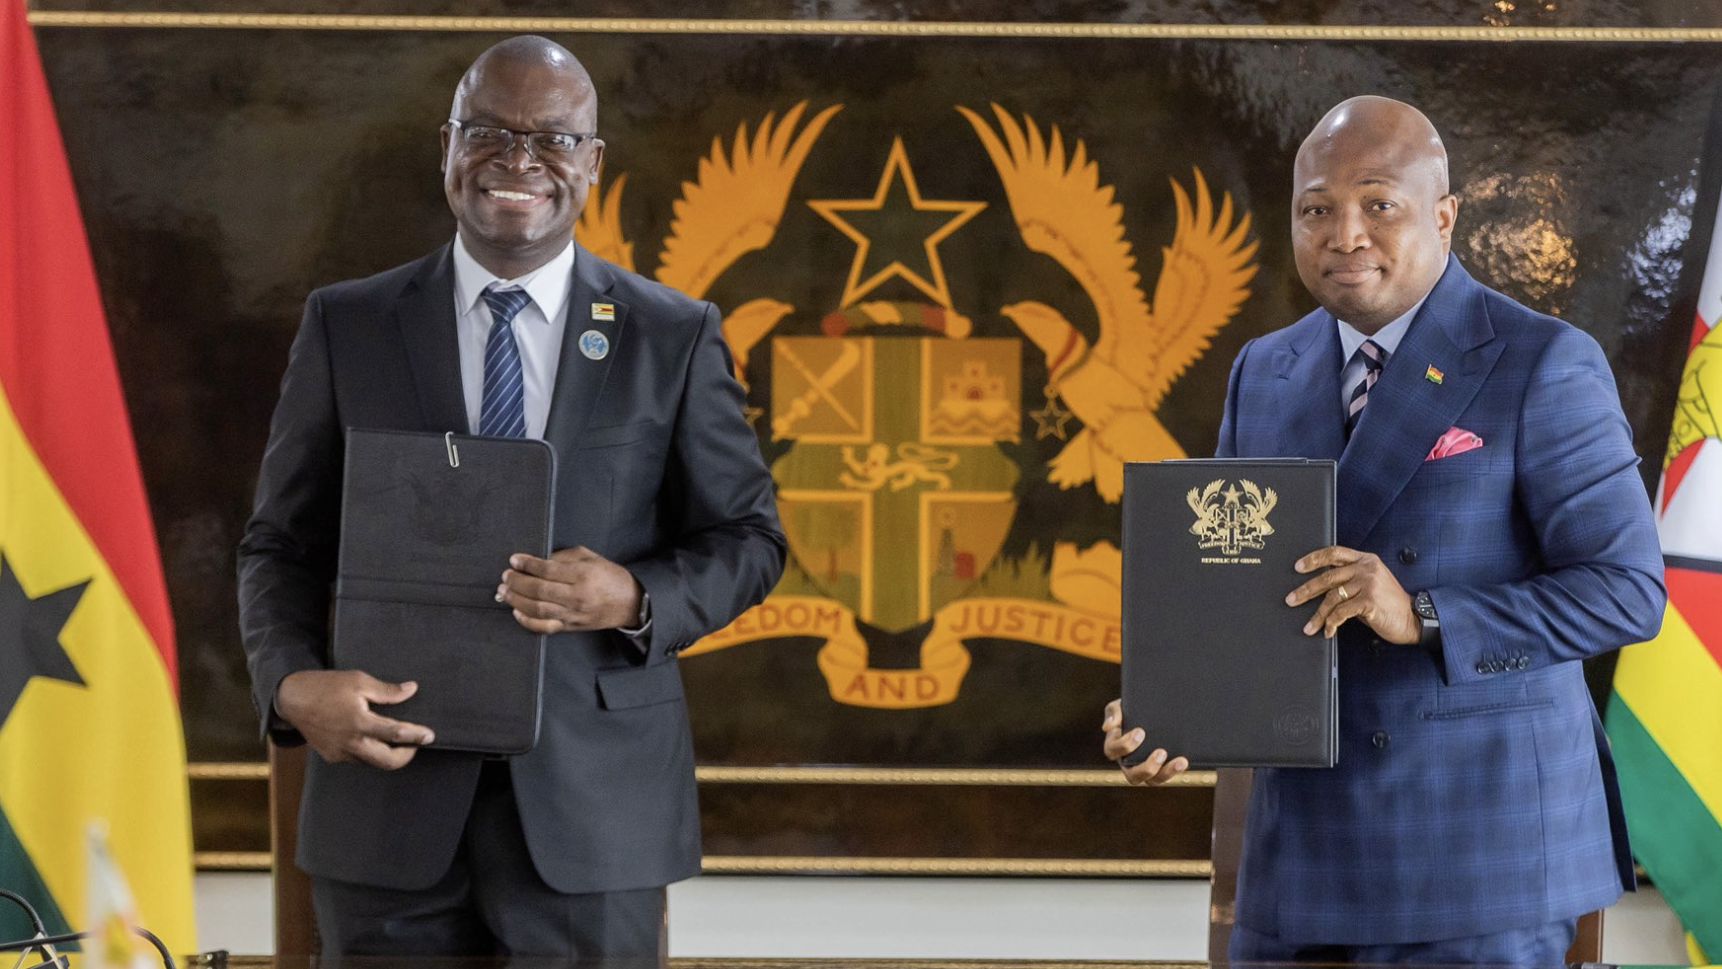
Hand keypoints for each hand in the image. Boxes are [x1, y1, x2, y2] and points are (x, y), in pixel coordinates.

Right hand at [274, 669, 433, 769]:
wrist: (292, 699)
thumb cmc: (327, 686)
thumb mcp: (359, 681)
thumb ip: (387, 691)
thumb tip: (411, 690)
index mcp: (359, 722)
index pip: (396, 734)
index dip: (416, 736)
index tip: (430, 736)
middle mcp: (350, 743)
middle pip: (388, 761)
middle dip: (406, 755)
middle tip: (416, 744)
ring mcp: (340, 753)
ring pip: (373, 763)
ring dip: (389, 755)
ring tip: (399, 741)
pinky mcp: (332, 757)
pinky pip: (358, 760)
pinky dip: (371, 753)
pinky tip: (375, 741)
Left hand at [500, 546, 642, 632]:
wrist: (630, 602)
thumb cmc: (610, 577)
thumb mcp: (591, 557)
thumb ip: (564, 556)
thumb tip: (538, 559)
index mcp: (583, 575)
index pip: (548, 570)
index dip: (527, 564)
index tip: (514, 560)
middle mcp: (577, 596)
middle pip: (539, 590)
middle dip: (517, 582)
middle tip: (506, 576)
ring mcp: (572, 614)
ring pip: (537, 609)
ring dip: (516, 600)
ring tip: (504, 591)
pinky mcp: (570, 626)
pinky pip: (544, 627)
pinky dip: (527, 621)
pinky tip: (516, 611)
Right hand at [1101, 699, 1187, 784]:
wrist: (1150, 710)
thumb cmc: (1132, 709)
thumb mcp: (1121, 706)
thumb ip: (1114, 712)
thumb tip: (1108, 727)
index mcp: (1115, 747)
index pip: (1113, 751)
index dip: (1124, 745)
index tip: (1140, 731)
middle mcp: (1127, 763)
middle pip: (1132, 776)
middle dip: (1147, 767)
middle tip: (1161, 752)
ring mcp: (1144, 768)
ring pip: (1152, 781)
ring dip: (1166, 773)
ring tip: (1180, 761)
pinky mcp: (1160, 769)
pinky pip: (1166, 776)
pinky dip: (1175, 770)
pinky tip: (1184, 761)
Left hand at [1285, 545, 1418, 643]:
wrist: (1413, 619)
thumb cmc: (1388, 604)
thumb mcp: (1370, 584)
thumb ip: (1350, 579)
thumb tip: (1320, 585)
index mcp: (1365, 560)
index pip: (1334, 553)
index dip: (1313, 559)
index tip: (1297, 567)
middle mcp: (1366, 568)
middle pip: (1328, 576)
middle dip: (1306, 590)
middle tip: (1291, 599)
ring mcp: (1368, 583)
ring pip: (1332, 597)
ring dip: (1318, 614)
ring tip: (1309, 626)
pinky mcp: (1369, 601)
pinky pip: (1342, 612)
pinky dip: (1331, 623)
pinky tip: (1328, 631)